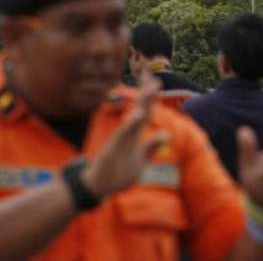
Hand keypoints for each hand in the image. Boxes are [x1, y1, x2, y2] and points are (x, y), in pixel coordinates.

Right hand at [81, 72, 167, 197]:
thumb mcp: (141, 160)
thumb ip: (152, 146)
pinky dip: (131, 124)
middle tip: (154, 76)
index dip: (150, 97)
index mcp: (134, 135)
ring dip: (143, 102)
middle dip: (148, 93)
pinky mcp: (115, 147)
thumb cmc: (118, 172)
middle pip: (141, 109)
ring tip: (151, 87)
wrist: (96, 185)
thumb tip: (166, 134)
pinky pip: (124, 135)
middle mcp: (128, 133)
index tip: (155, 81)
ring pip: (135, 117)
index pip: (145, 112)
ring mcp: (121, 139)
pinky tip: (137, 115)